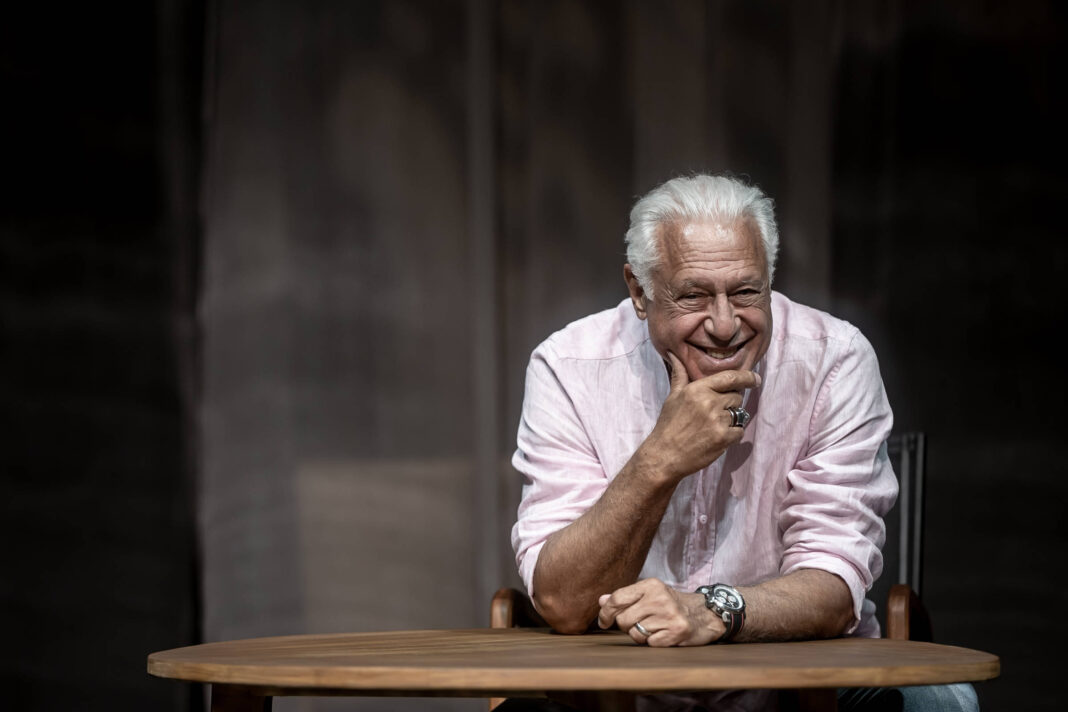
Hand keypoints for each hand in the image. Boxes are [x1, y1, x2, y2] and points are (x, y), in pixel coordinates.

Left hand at [597, 578, 723, 646]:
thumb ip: (625, 597)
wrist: (704, 614)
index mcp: (650, 585)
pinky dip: (653, 642)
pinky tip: (663, 634)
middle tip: (640, 622)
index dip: (606, 612)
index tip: (604, 622)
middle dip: (627, 625)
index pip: (617, 598)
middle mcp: (659, 598)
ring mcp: (669, 615)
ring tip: (654, 627)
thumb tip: (601, 601)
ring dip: (640, 635)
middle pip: (623, 620)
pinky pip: (649, 643)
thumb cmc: (671, 604)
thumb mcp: (649, 594)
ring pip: (635, 634)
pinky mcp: (676, 632)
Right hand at [638, 351, 759, 480]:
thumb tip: (674, 355)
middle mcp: (709, 402)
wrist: (665, 455)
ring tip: (713, 426)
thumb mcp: (673, 397)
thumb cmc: (668, 425)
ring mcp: (718, 420)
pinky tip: (717, 437)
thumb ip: (680, 375)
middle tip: (715, 413)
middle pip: (736, 397)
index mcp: (698, 389)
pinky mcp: (723, 438)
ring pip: (739, 414)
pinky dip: (732, 434)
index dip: (747, 377)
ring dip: (731, 420)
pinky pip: (739, 431)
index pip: (730, 378)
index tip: (756, 378)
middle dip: (730, 404)